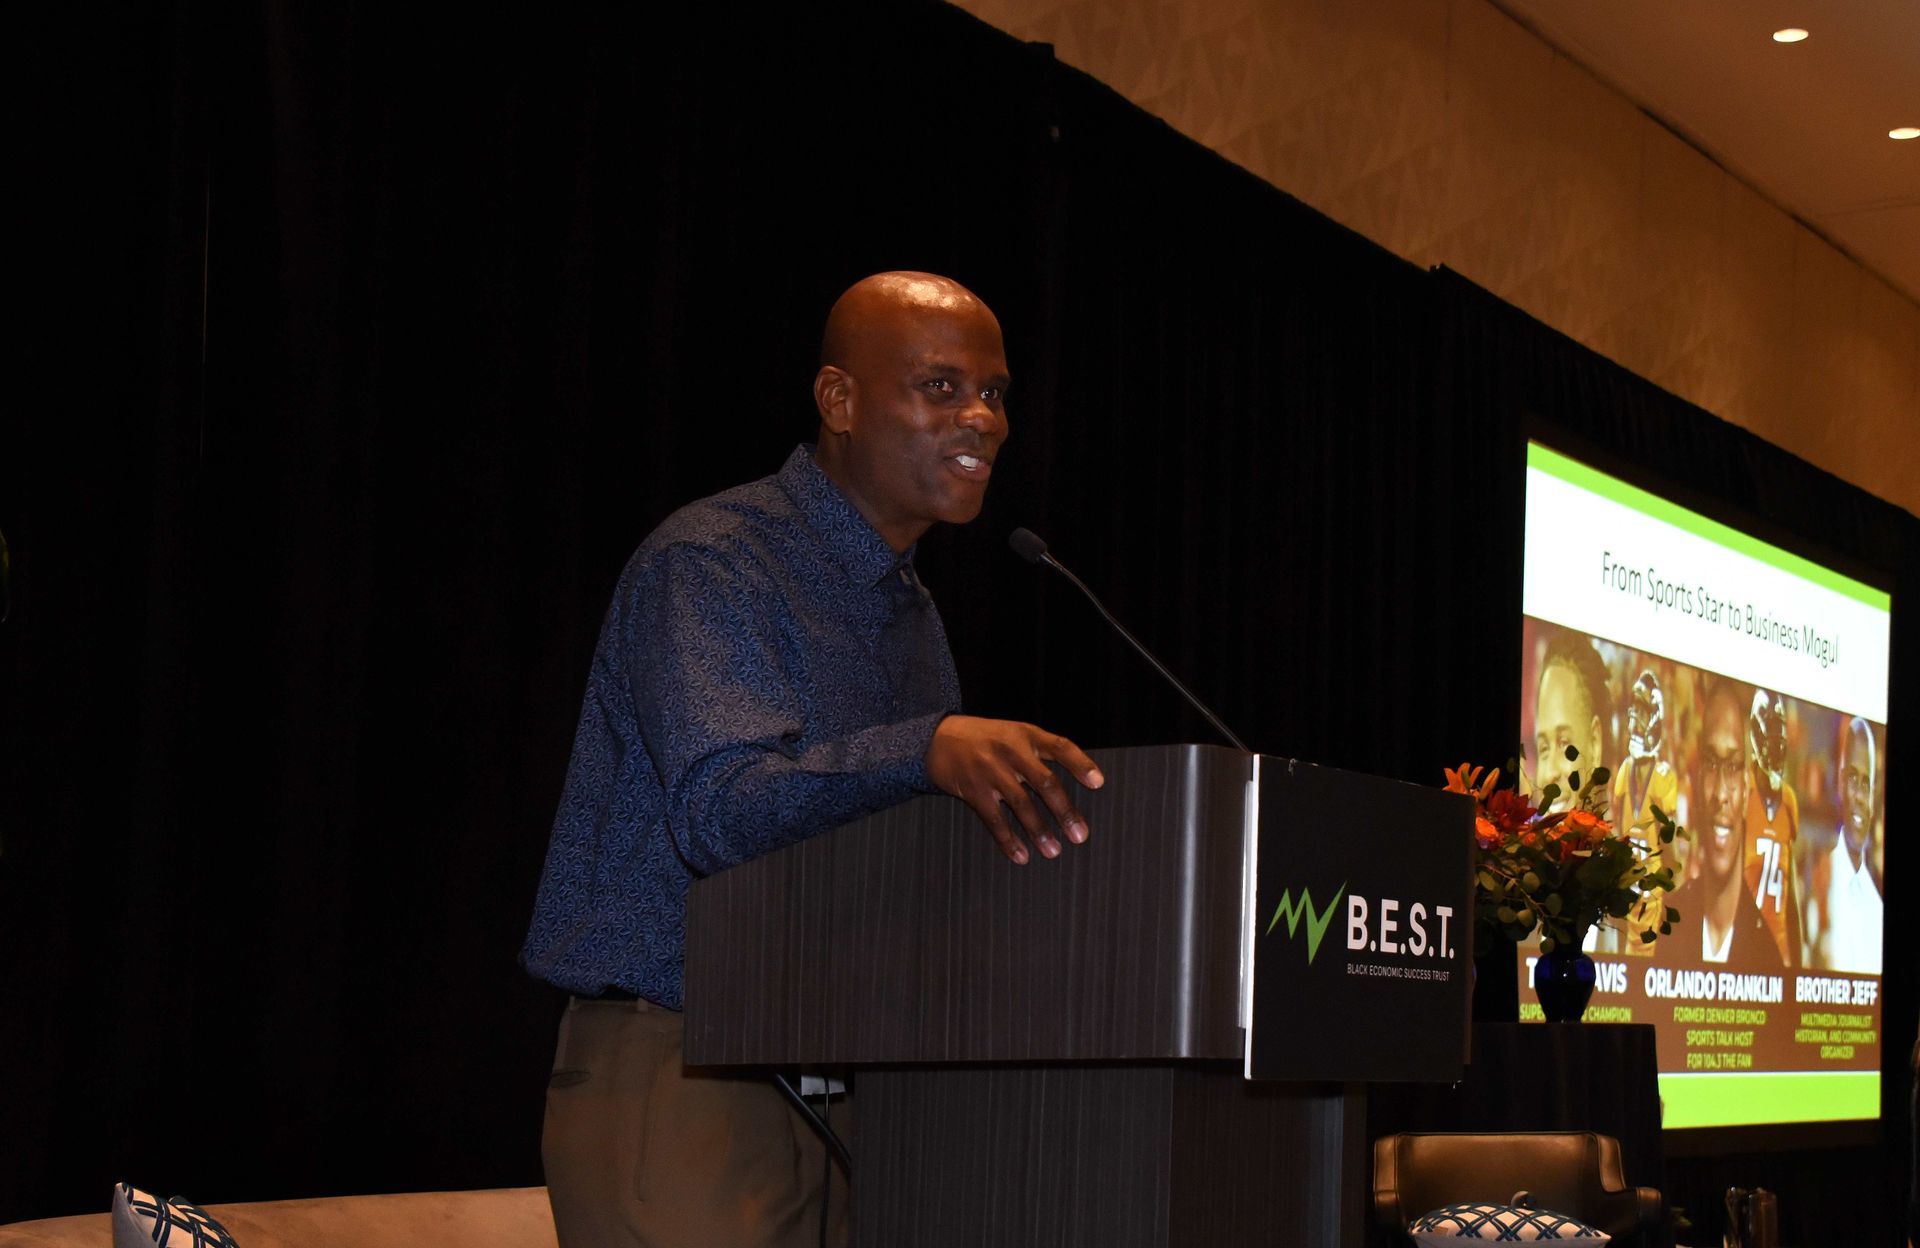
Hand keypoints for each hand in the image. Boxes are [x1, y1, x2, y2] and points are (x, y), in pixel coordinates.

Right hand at [924, 715, 1103, 864]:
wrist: (936, 738)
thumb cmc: (984, 739)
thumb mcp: (1013, 734)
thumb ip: (1039, 753)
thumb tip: (1073, 783)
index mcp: (1025, 734)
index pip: (1060, 747)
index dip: (1080, 764)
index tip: (1098, 783)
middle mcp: (1010, 750)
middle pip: (1045, 782)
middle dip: (1064, 811)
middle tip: (1080, 836)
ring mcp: (990, 770)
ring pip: (1021, 804)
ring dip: (1039, 831)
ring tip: (1053, 851)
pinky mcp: (972, 789)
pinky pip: (994, 819)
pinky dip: (1009, 840)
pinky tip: (1021, 856)